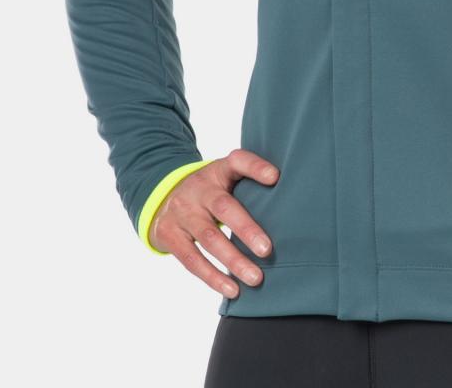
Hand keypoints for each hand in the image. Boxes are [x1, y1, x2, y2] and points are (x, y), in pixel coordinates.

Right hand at [151, 148, 279, 298]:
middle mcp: (198, 188)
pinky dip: (213, 277)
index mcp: (217, 171)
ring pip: (209, 238)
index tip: (275, 177)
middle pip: (224, 208)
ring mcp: (181, 212)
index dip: (255, 167)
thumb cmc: (209, 191)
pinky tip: (232, 290)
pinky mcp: (169, 234)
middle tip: (267, 250)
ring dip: (233, 261)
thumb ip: (249, 182)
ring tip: (256, 278)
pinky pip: (191, 259)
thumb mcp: (224, 177)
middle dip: (247, 230)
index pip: (237, 161)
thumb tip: (290, 200)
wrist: (161, 197)